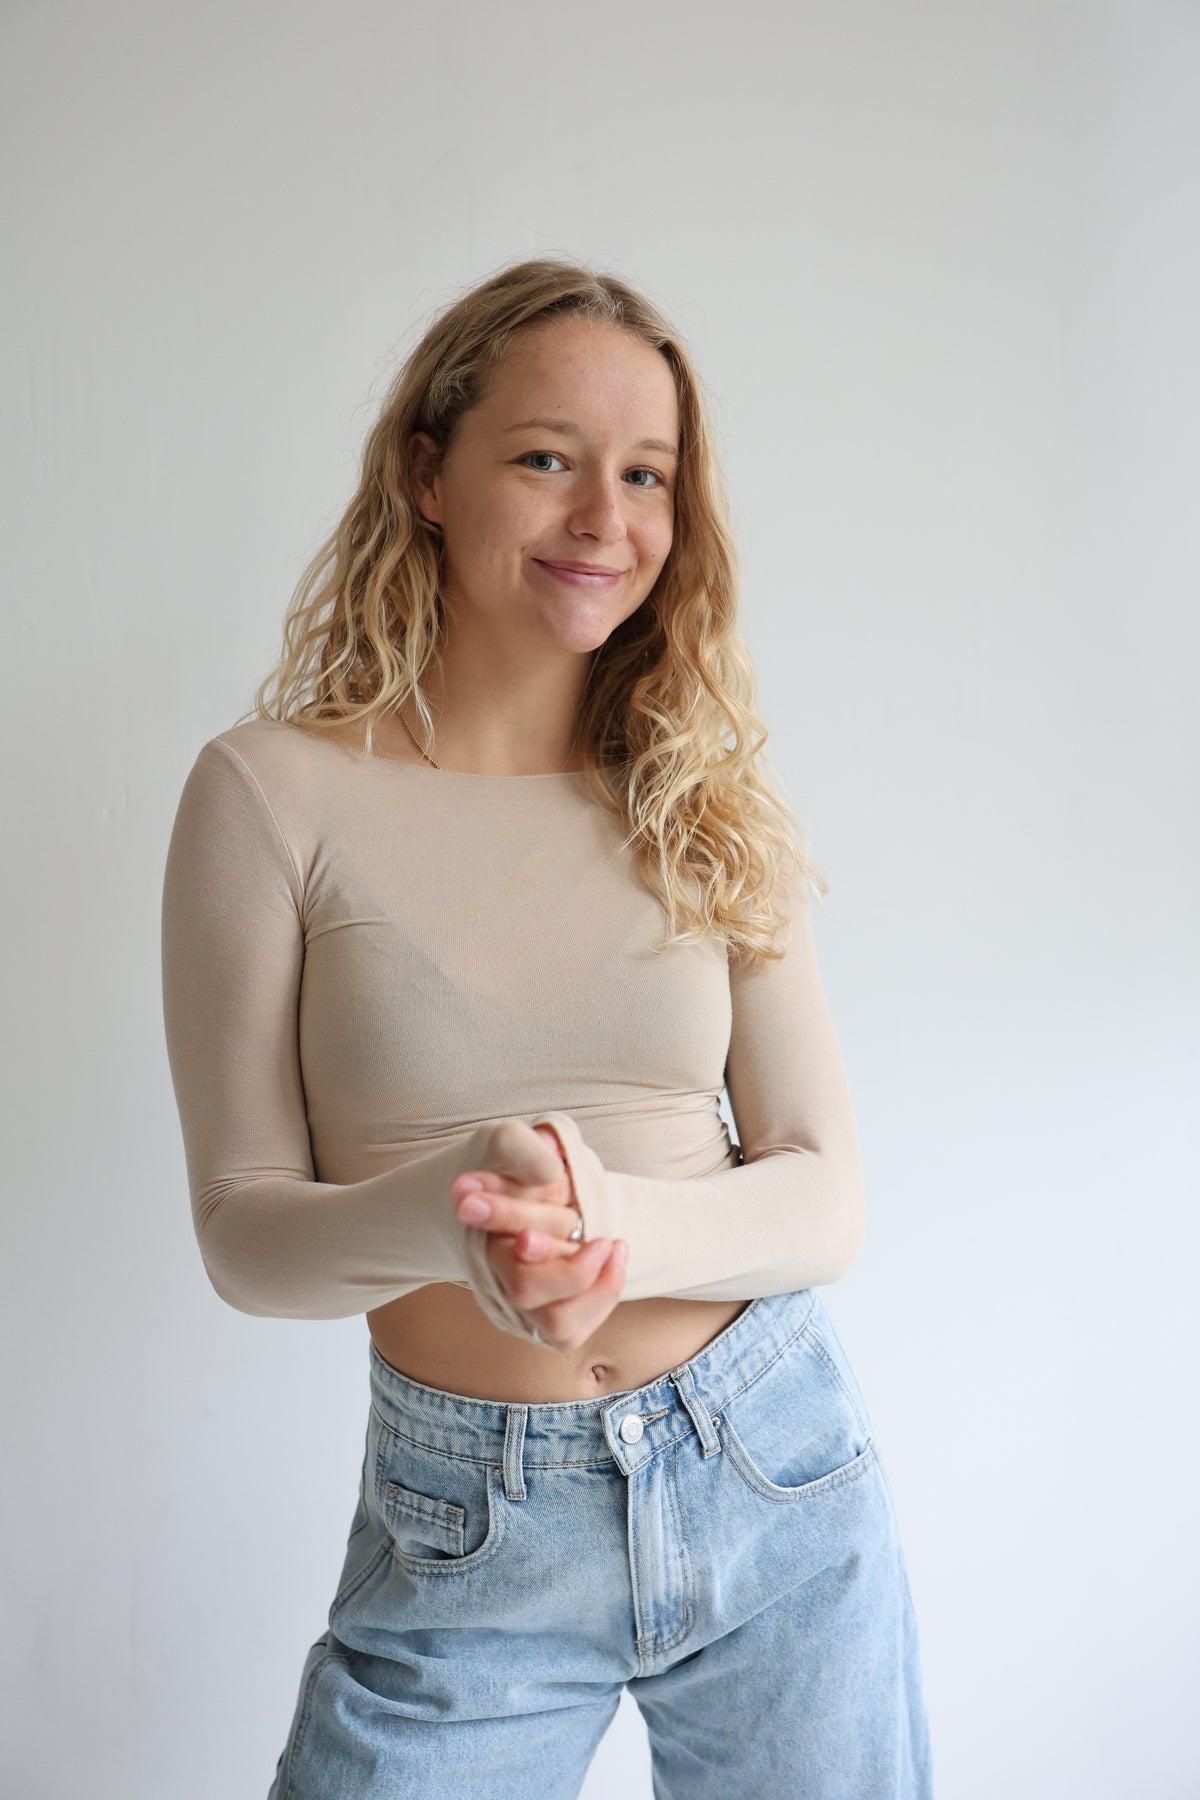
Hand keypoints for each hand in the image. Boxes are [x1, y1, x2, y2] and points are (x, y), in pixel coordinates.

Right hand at [451, 1122, 628, 1350]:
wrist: (506, 1197)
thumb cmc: (509, 1167)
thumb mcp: (508, 1141)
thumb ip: (523, 1150)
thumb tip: (550, 1162)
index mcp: (479, 1231)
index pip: (494, 1230)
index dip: (510, 1225)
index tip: (533, 1231)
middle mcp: (492, 1275)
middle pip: (525, 1291)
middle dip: (571, 1271)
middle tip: (605, 1242)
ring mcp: (514, 1305)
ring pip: (555, 1324)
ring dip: (596, 1288)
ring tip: (614, 1247)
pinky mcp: (538, 1322)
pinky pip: (571, 1332)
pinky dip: (601, 1299)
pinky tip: (613, 1261)